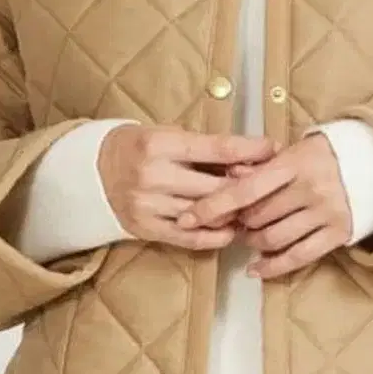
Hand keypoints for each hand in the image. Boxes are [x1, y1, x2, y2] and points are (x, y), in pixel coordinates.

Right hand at [98, 126, 276, 249]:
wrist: (97, 170)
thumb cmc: (144, 148)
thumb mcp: (170, 134)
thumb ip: (207, 148)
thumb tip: (256, 156)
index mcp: (160, 144)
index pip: (217, 148)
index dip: (251, 150)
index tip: (275, 148)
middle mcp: (153, 175)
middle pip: (216, 186)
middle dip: (248, 186)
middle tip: (272, 184)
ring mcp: (148, 205)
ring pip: (206, 215)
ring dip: (235, 213)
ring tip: (256, 208)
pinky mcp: (146, 229)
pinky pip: (190, 239)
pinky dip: (216, 236)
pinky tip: (232, 229)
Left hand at [178, 134, 351, 277]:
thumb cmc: (323, 155)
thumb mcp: (293, 151)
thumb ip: (260, 165)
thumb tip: (227, 175)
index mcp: (295, 163)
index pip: (246, 188)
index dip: (215, 204)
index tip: (189, 216)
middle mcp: (310, 188)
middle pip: (257, 216)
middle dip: (238, 222)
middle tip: (232, 222)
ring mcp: (326, 212)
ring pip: (273, 238)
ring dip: (253, 241)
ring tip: (250, 236)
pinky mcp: (338, 234)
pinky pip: (298, 256)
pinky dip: (272, 266)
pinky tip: (256, 268)